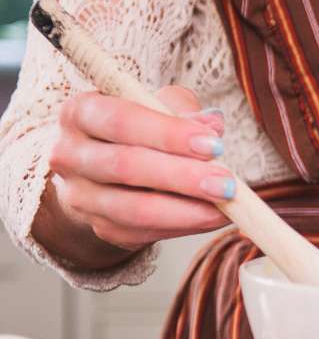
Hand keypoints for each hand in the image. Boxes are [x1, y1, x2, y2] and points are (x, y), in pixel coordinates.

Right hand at [45, 86, 230, 254]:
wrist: (110, 170)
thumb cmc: (140, 129)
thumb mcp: (158, 106)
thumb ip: (183, 110)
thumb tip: (212, 123)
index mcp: (81, 113)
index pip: (121, 121)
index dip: (168, 134)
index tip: (214, 144)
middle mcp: (70, 155)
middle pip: (126, 166)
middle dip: (182, 177)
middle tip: (227, 183)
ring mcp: (81, 197)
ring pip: (134, 208)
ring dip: (187, 209)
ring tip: (226, 205)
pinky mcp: (101, 228)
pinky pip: (145, 232)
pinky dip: (185, 225)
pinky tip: (213, 217)